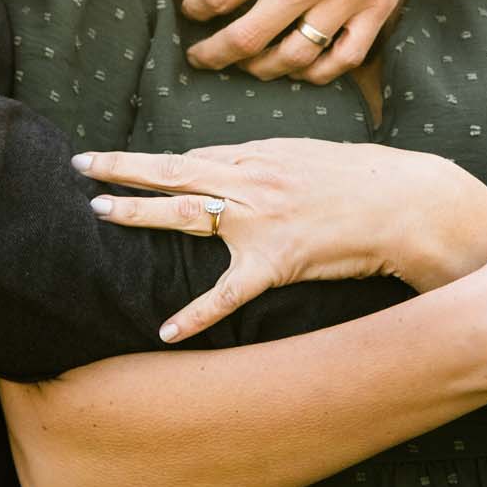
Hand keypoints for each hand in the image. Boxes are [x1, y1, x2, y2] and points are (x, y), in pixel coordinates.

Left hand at [72, 137, 486, 339]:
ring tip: (97, 213)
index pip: (190, 155)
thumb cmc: (363, 178)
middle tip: (81, 165)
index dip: (148, 159)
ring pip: (186, 211)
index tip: (111, 159)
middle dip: (123, 167)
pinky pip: (227, 292)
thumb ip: (264, 159)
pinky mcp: (276, 261)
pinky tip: (164, 331)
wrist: (405, 202)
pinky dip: (195, 313)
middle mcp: (251, 180)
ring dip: (139, 212)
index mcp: (259, 157)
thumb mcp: (308, 155)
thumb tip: (227, 161)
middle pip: (174, 170)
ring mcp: (260, 219)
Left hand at [180, 0, 455, 82]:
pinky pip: (345, 58)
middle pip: (248, 39)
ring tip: (249, 65)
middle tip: (201, 57)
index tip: (192, 11)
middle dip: (215, 53)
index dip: (197, 8)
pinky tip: (302, 68)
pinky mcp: (379, 6)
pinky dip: (319, 72)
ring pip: (295, 58)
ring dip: (263, 68)